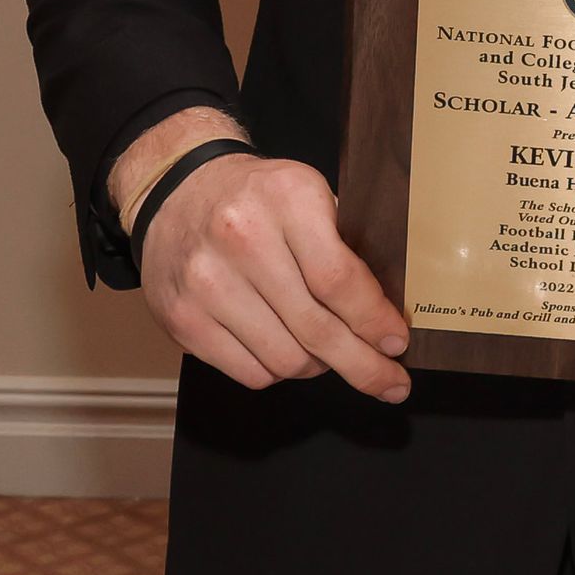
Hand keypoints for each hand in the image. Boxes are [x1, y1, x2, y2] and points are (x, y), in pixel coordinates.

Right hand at [135, 150, 411, 405]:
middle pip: (316, 328)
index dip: (373, 320)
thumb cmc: (256, 198)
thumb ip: (343, 245)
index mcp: (285, 198)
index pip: (339, 279)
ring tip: (327, 353)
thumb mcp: (307, 194)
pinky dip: (278, 371)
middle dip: (363, 364)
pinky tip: (284, 349)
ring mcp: (207, 282)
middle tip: (390, 382)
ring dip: (317, 366)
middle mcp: (241, 238)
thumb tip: (385, 313)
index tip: (396, 342)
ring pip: (286, 360)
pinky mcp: (183, 319)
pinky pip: (251, 373)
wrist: (177, 193)